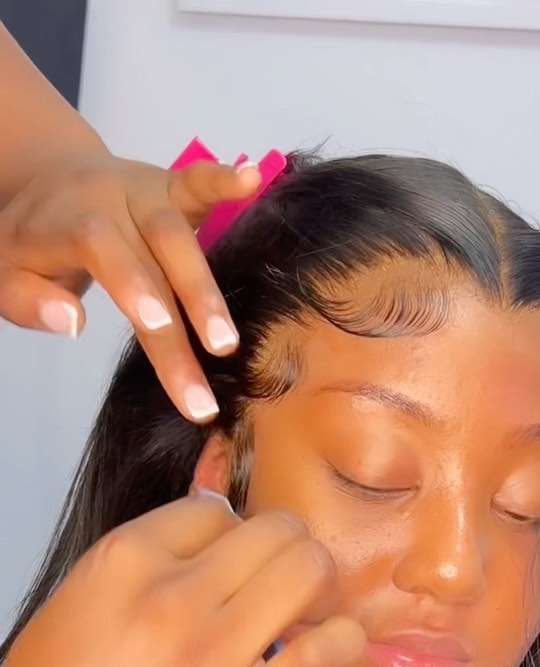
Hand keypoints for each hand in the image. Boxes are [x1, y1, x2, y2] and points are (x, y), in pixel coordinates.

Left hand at [0, 151, 259, 421]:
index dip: (134, 285)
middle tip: (217, 357)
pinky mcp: (171, 187)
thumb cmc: (31, 242)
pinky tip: (254, 176)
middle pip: (157, 253)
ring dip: (209, 286)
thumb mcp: (4, 275)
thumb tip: (72, 322)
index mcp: (68, 220)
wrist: (48, 181)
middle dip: (189, 308)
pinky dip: (225, 181)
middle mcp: (110, 200)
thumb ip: (27, 301)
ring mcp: (145, 191)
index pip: (106, 253)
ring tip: (230, 339)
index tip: (160, 329)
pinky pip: (198, 183)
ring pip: (182, 234)